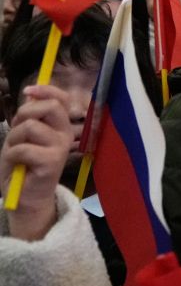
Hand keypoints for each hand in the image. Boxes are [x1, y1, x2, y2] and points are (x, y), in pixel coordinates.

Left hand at [2, 85, 73, 240]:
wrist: (24, 196)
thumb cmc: (22, 164)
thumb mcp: (23, 135)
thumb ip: (29, 116)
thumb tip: (31, 93)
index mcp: (60, 125)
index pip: (61, 98)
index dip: (45, 89)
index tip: (28, 91)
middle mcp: (65, 134)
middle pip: (50, 106)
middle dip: (25, 113)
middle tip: (18, 131)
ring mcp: (60, 148)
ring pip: (31, 126)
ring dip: (14, 138)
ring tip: (16, 152)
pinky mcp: (52, 162)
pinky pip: (23, 148)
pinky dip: (11, 155)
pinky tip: (16, 165)